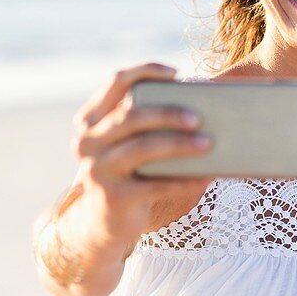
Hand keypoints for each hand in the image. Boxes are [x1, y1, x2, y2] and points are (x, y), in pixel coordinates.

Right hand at [68, 63, 214, 250]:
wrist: (102, 223)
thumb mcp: (126, 143)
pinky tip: (204, 177)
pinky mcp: (114, 198)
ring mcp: (98, 170)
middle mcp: (88, 142)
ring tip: (208, 144)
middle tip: (199, 117)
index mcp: (92, 120)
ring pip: (142, 148)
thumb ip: (146, 122)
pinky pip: (154, 185)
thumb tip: (200, 103)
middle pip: (131, 116)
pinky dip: (183, 180)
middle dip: (167, 113)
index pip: (116, 81)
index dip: (146, 72)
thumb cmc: (127, 171)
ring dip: (179, 144)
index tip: (177, 74)